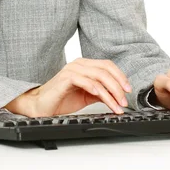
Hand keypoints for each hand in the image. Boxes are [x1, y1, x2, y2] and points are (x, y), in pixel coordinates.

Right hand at [8, 57, 132, 116]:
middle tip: (124, 100)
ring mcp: (72, 70)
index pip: (107, 65)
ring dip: (110, 92)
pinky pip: (84, 80)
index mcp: (84, 65)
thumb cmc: (62, 99)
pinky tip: (101, 96)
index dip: (120, 76)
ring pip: (98, 76)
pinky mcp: (65, 78)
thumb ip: (101, 92)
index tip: (128, 90)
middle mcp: (79, 64)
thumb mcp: (87, 96)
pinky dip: (94, 88)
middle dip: (118, 85)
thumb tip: (118, 96)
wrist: (41, 105)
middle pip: (105, 69)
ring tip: (116, 105)